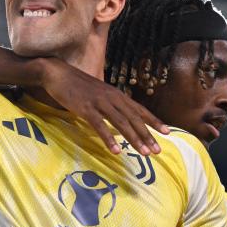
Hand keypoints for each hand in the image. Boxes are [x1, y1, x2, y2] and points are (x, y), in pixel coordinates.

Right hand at [39, 58, 168, 155]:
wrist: (58, 74)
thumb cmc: (79, 86)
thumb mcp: (101, 94)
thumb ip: (112, 104)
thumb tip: (123, 118)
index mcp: (117, 95)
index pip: (140, 110)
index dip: (154, 121)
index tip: (167, 133)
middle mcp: (112, 98)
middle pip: (134, 118)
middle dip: (147, 135)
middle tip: (157, 151)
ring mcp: (99, 102)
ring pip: (121, 123)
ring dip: (134, 139)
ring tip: (144, 153)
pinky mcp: (86, 108)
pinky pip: (100, 125)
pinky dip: (109, 138)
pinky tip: (116, 151)